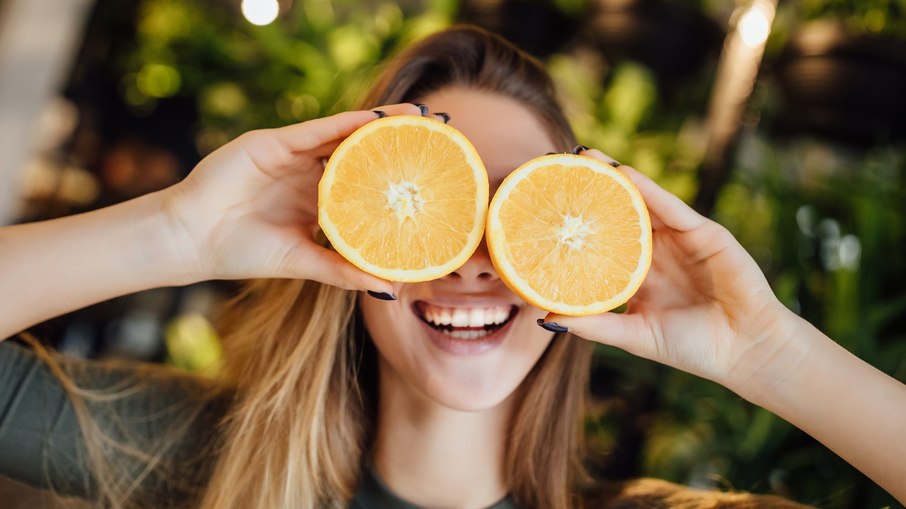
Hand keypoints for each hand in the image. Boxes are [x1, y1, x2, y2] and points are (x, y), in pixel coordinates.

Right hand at [159, 104, 423, 291]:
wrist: (192, 239)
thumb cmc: (242, 252)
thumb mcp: (303, 261)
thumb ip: (342, 271)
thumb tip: (388, 289)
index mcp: (317, 199)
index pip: (366, 182)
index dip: (397, 177)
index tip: (434, 175)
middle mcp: (310, 173)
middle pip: (362, 152)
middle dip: (397, 144)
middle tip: (439, 135)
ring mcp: (293, 156)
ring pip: (345, 133)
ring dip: (380, 123)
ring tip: (419, 117)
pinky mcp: (274, 143)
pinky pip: (318, 130)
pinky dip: (347, 123)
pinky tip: (376, 118)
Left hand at [543, 149, 794, 386]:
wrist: (746, 350)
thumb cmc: (692, 348)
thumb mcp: (635, 336)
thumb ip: (595, 326)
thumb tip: (545, 318)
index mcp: (636, 275)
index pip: (600, 243)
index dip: (575, 225)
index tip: (544, 207)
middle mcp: (655, 252)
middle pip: (617, 214)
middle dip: (591, 191)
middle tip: (558, 165)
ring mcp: (680, 240)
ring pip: (642, 202)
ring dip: (615, 178)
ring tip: (585, 157)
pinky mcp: (704, 233)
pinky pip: (671, 207)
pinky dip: (648, 189)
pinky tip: (625, 173)